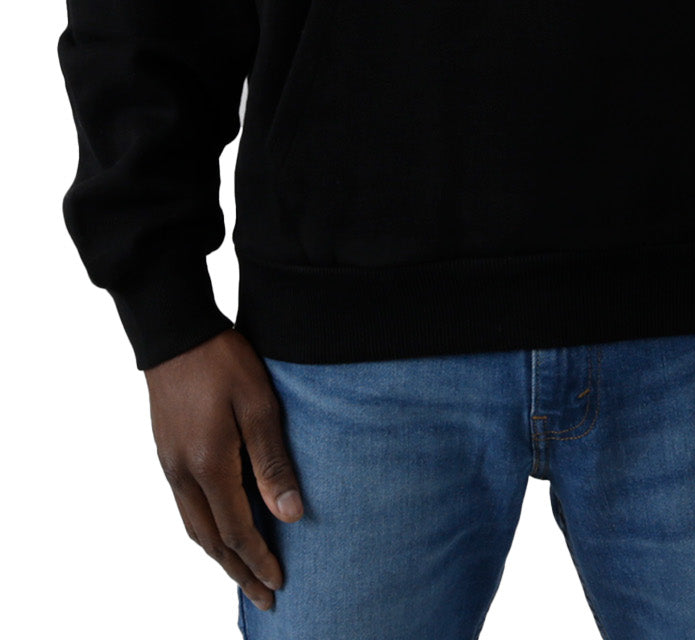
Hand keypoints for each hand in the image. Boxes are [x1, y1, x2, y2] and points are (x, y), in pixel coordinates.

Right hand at [145, 327, 303, 612]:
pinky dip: (204, 530)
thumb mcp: (259, 406)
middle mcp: (183, 474)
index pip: (236, 531)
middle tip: (263, 598)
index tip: (279, 584)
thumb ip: (273, 462)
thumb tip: (291, 514)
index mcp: (209, 466)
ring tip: (242, 572)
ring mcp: (170, 464)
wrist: (176, 332)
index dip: (259, 560)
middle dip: (238, 572)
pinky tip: (217, 528)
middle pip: (210, 540)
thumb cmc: (223, 362)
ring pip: (193, 526)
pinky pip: (185, 507)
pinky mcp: (166, 451)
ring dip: (219, 554)